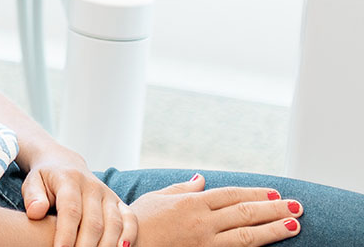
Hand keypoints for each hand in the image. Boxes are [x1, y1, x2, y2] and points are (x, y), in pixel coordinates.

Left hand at [22, 150, 136, 246]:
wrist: (65, 164)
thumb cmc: (46, 179)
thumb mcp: (33, 182)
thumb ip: (33, 196)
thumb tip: (36, 212)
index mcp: (69, 180)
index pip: (70, 210)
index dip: (66, 233)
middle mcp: (92, 186)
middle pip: (94, 222)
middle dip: (85, 246)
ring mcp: (108, 194)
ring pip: (114, 224)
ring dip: (106, 246)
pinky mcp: (119, 202)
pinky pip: (130, 220)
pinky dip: (129, 235)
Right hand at [132, 174, 301, 245]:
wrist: (122, 246)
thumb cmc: (136, 223)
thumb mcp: (156, 199)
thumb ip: (181, 190)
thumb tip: (201, 179)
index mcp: (190, 203)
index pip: (231, 195)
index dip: (255, 194)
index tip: (275, 194)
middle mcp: (201, 221)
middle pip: (245, 213)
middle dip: (274, 209)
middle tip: (297, 206)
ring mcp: (204, 242)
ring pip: (247, 235)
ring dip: (273, 229)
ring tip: (294, 225)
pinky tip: (269, 245)